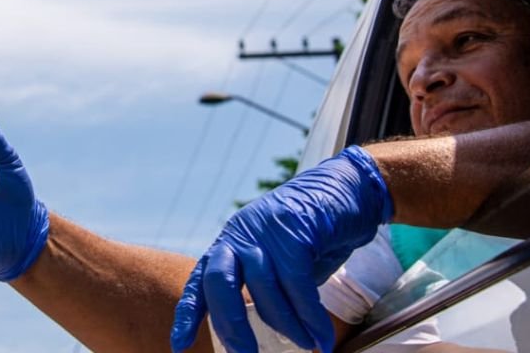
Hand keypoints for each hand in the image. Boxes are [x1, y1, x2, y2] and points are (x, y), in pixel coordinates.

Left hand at [171, 146, 392, 352]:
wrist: (350, 192)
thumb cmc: (314, 235)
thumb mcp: (281, 263)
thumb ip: (266, 289)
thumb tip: (265, 334)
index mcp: (230, 243)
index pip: (200, 280)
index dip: (188, 314)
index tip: (179, 345)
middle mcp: (240, 235)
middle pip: (219, 281)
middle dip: (231, 324)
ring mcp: (265, 229)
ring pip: (263, 286)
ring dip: (286, 324)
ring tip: (306, 344)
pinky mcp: (294, 230)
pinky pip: (297, 283)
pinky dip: (310, 315)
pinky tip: (322, 336)